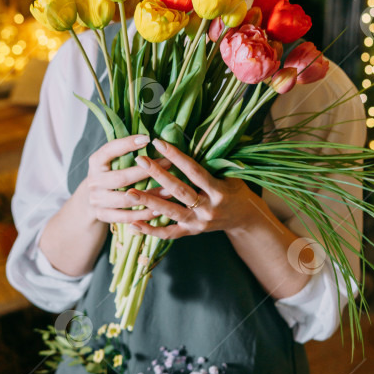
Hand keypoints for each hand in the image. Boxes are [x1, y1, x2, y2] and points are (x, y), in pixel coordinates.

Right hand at [86, 134, 172, 223]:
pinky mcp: (102, 216)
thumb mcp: (111, 160)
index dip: (127, 144)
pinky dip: (142, 215)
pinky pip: (125, 217)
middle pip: (121, 178)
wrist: (91, 200)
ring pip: (126, 200)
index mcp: (96, 162)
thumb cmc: (110, 173)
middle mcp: (94, 181)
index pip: (110, 150)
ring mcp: (97, 200)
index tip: (147, 138)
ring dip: (149, 196)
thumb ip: (126, 151)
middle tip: (168, 164)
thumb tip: (151, 139)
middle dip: (146, 172)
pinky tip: (158, 211)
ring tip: (169, 191)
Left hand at [124, 139, 260, 238]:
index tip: (158, 142)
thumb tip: (192, 139)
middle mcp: (208, 208)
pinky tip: (133, 224)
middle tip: (140, 160)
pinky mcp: (192, 233)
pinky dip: (151, 230)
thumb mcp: (231, 174)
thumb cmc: (235, 189)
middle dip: (158, 175)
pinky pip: (169, 234)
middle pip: (179, 191)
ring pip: (171, 213)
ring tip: (129, 193)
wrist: (244, 218)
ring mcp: (199, 223)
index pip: (194, 171)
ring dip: (149, 202)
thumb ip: (213, 162)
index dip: (176, 156)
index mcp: (219, 191)